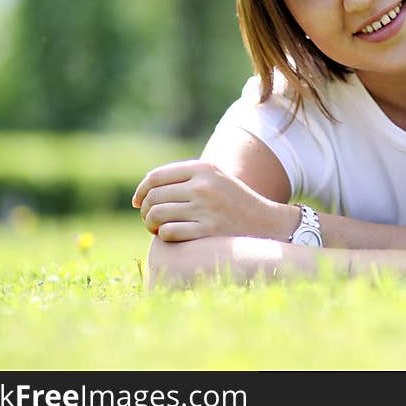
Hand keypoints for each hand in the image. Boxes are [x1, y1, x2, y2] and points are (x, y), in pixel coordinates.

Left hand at [132, 160, 280, 241]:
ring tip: (157, 229)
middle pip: (154, 197)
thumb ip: (185, 178)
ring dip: (150, 225)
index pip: (156, 177)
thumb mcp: (214, 179)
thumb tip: (145, 188)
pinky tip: (171, 236)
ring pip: (156, 215)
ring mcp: (206, 208)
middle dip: (146, 211)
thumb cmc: (233, 202)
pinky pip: (168, 232)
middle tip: (151, 220)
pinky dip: (164, 236)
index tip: (138, 203)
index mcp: (204, 169)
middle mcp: (204, 186)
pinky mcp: (208, 231)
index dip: (141, 191)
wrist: (266, 223)